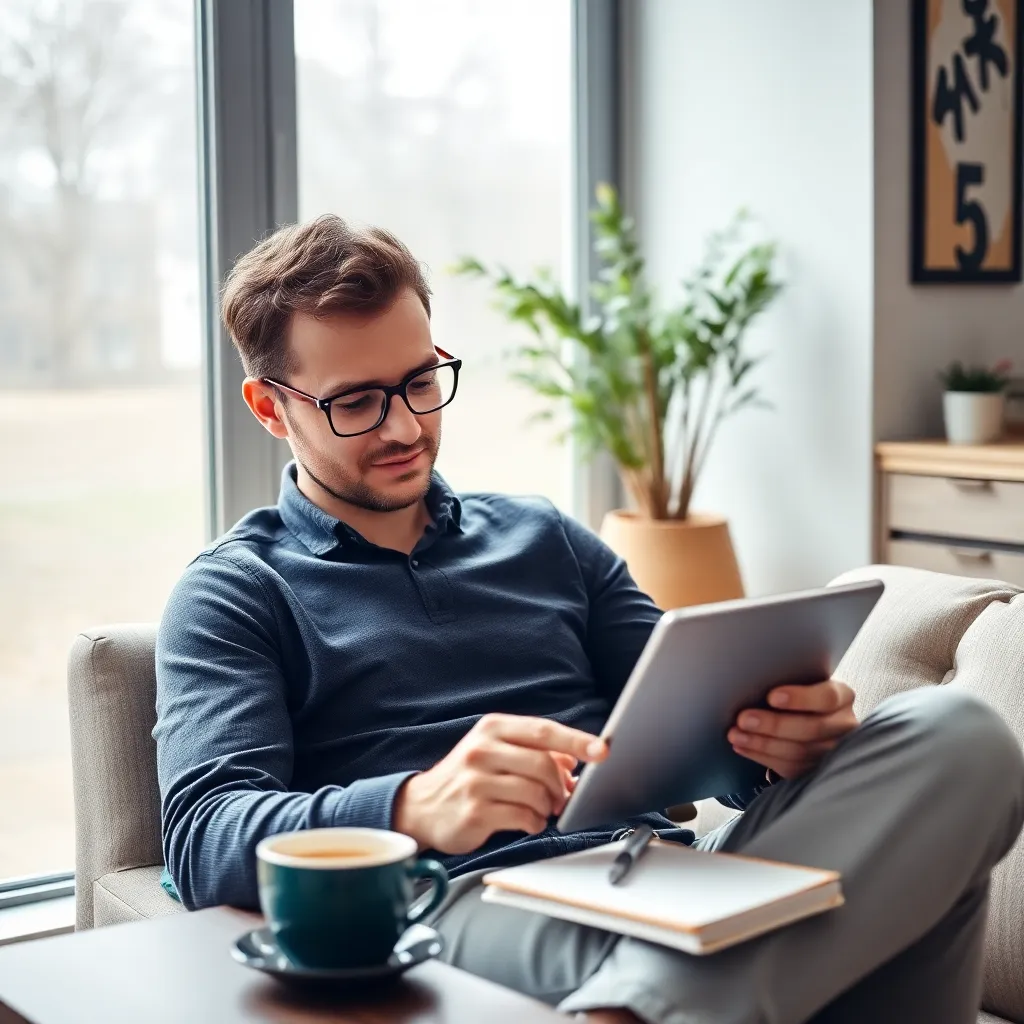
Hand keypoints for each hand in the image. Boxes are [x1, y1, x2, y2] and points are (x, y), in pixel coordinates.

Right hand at [392, 713, 607, 853]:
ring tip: (541, 810)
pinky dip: (535, 823)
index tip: (602, 750)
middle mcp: (482, 750)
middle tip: (562, 798)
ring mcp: (477, 781)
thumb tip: (573, 761)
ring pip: (536, 793)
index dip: (577, 740)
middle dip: (561, 786)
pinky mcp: (475, 811)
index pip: (544, 730)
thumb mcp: (496, 752)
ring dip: (548, 806)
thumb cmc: (468, 776)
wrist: (422, 806)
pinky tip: (528, 821)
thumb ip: (534, 751)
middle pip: (543, 764)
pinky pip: (523, 817)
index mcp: (492, 728)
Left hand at [727, 679, 856, 779]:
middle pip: (812, 728)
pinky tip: (743, 747)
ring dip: (762, 743)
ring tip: (735, 735)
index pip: (827, 697)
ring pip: (800, 752)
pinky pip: (790, 768)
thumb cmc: (798, 695)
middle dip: (774, 725)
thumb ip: (788, 680)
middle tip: (744, 719)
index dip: (800, 698)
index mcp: (842, 696)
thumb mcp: (800, 682)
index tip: (771, 697)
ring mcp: (833, 751)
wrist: (806, 717)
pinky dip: (762, 757)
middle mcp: (843, 725)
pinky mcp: (817, 770)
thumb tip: (750, 679)